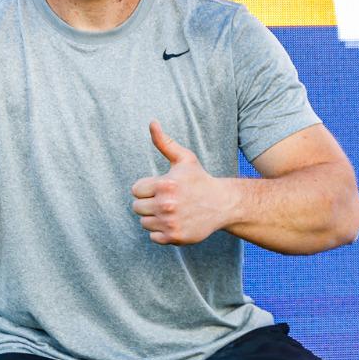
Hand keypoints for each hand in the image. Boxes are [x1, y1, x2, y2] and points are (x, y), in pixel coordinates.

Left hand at [130, 121, 230, 244]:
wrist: (223, 204)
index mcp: (165, 184)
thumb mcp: (184, 159)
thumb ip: (165, 142)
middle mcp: (166, 204)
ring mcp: (170, 222)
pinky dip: (161, 232)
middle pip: (137, 207)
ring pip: (144, 222)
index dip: (147, 188)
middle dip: (149, 203)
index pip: (136, 190)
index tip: (162, 188)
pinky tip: (175, 222)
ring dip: (154, 218)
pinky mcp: (175, 237)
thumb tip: (152, 122)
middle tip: (166, 200)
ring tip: (171, 211)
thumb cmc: (199, 180)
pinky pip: (153, 237)